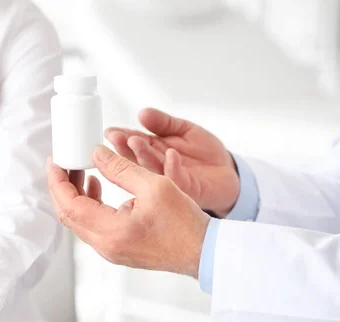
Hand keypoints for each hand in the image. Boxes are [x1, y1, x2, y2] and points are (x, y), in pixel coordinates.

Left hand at [48, 146, 209, 277]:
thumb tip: (96, 154)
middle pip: (68, 214)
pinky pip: (93, 226)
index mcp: (111, 231)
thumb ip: (121, 168)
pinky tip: (99, 187)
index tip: (55, 161)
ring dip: (76, 195)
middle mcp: (106, 245)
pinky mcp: (118, 250)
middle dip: (63, 186)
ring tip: (83, 170)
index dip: (58, 180)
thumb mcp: (154, 186)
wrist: (204, 252)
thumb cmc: (186, 224)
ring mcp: (111, 250)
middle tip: (65, 163)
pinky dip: (89, 205)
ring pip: (79, 221)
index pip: (69, 204)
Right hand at [106, 108, 239, 216]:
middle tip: (117, 138)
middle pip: (136, 158)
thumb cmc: (204, 154)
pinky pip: (177, 179)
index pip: (132, 144)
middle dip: (125, 147)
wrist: (228, 174)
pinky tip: (170, 154)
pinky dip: (173, 166)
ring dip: (143, 155)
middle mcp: (157, 167)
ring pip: (151, 169)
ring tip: (136, 142)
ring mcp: (169, 179)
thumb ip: (164, 122)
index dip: (121, 137)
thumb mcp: (184, 129)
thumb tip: (143, 113)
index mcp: (153, 151)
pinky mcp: (185, 189)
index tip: (110, 132)